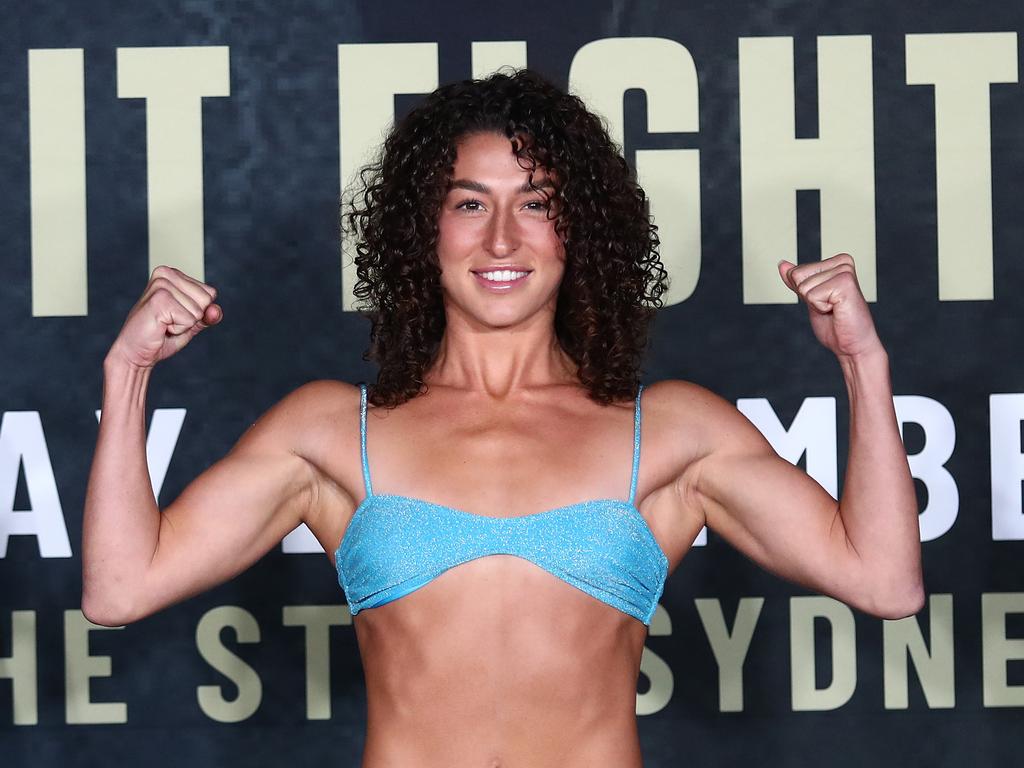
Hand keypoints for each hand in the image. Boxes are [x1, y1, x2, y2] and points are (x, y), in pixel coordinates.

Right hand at [106, 265, 221, 369]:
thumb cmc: (162, 337)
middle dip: (192, 318)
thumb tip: (215, 310)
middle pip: (206, 300)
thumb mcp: (191, 324)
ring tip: (163, 325)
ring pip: (198, 311)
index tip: (176, 316)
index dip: (198, 312)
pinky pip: (189, 320)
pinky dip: (178, 330)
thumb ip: (207, 315)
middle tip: (168, 323)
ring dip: (183, 325)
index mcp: (173, 274)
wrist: (136, 354)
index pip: (210, 293)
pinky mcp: (159, 299)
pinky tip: (160, 327)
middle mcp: (165, 274)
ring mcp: (161, 285)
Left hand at [777, 253, 883, 359]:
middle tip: (829, 307)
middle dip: (808, 297)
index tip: (824, 301)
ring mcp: (845, 271)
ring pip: (804, 286)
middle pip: (797, 276)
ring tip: (834, 309)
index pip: (796, 272)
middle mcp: (843, 263)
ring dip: (815, 304)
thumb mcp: (810, 298)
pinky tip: (837, 310)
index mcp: (837, 263)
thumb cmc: (835, 324)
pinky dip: (820, 308)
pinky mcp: (845, 283)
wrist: (852, 345)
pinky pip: (812, 295)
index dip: (804, 293)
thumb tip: (783, 265)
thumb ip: (797, 281)